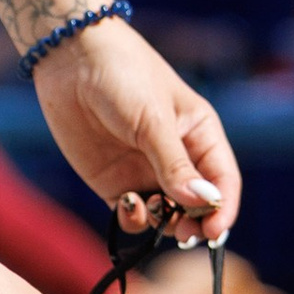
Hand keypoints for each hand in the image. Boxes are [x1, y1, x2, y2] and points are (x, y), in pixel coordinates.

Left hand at [31, 15, 240, 246]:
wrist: (70, 58)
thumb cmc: (123, 76)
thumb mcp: (153, 120)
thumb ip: (175, 165)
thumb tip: (205, 203)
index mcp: (200, 134)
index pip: (222, 181)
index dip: (223, 208)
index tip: (214, 232)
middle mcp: (177, 157)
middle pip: (198, 205)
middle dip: (195, 223)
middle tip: (185, 235)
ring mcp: (145, 171)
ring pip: (167, 215)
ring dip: (164, 223)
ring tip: (153, 211)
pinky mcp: (114, 181)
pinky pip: (134, 213)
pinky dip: (135, 218)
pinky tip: (127, 204)